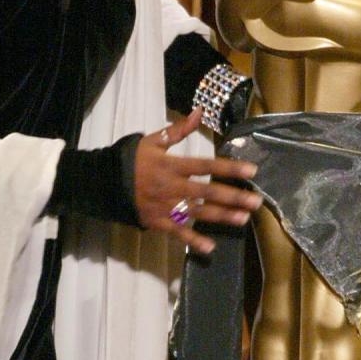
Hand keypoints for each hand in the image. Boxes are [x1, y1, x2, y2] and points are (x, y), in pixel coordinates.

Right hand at [134, 109, 261, 254]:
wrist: (104, 182)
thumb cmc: (132, 160)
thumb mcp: (153, 141)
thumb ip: (178, 130)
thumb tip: (200, 112)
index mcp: (172, 165)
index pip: (206, 165)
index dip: (229, 168)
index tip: (251, 170)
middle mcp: (172, 186)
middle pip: (207, 192)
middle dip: (233, 197)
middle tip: (256, 201)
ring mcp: (165, 206)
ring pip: (198, 212)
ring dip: (222, 217)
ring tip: (243, 219)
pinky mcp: (158, 222)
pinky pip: (177, 233)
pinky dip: (192, 241)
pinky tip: (210, 247)